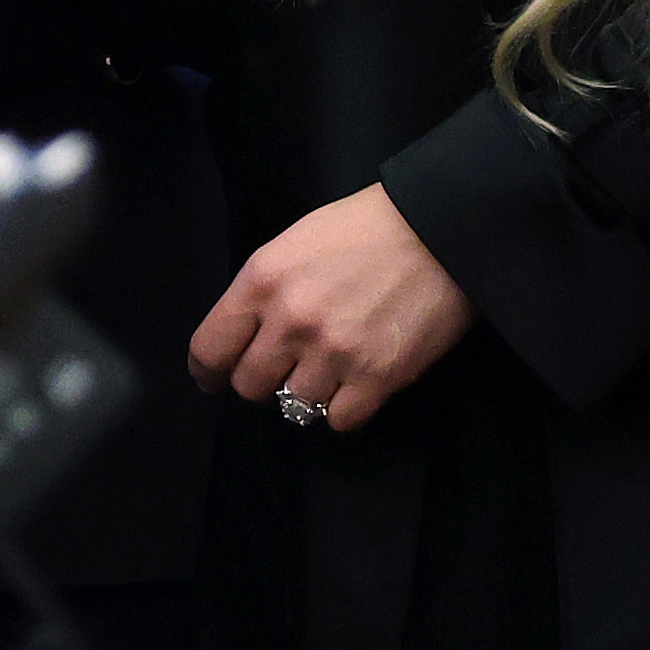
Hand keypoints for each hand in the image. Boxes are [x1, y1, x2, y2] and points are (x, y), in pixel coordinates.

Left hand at [187, 184, 471, 428]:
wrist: (440, 229)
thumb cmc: (364, 229)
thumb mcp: (293, 244)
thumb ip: (263, 291)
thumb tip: (245, 336)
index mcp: (261, 282)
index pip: (209, 350)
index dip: (209, 371)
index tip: (216, 378)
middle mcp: (290, 322)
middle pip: (249, 386)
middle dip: (264, 379)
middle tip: (287, 365)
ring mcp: (333, 353)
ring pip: (294, 406)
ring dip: (310, 390)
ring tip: (334, 363)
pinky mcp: (377, 378)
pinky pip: (339, 420)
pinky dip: (345, 408)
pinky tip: (357, 382)